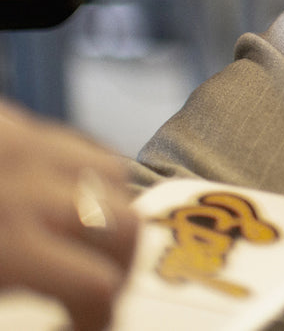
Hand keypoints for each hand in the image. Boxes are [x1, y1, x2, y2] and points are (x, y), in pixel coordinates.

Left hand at [0, 100, 139, 330]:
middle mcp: (30, 184)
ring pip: (111, 174)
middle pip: (126, 226)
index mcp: (9, 242)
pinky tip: (55, 197)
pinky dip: (80, 172)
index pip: (98, 286)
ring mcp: (25, 142)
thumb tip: (61, 303)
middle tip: (95, 293)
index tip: (85, 328)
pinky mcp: (13, 120)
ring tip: (79, 239)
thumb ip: (11, 285)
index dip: (100, 318)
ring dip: (107, 210)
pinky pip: (73, 143)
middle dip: (122, 265)